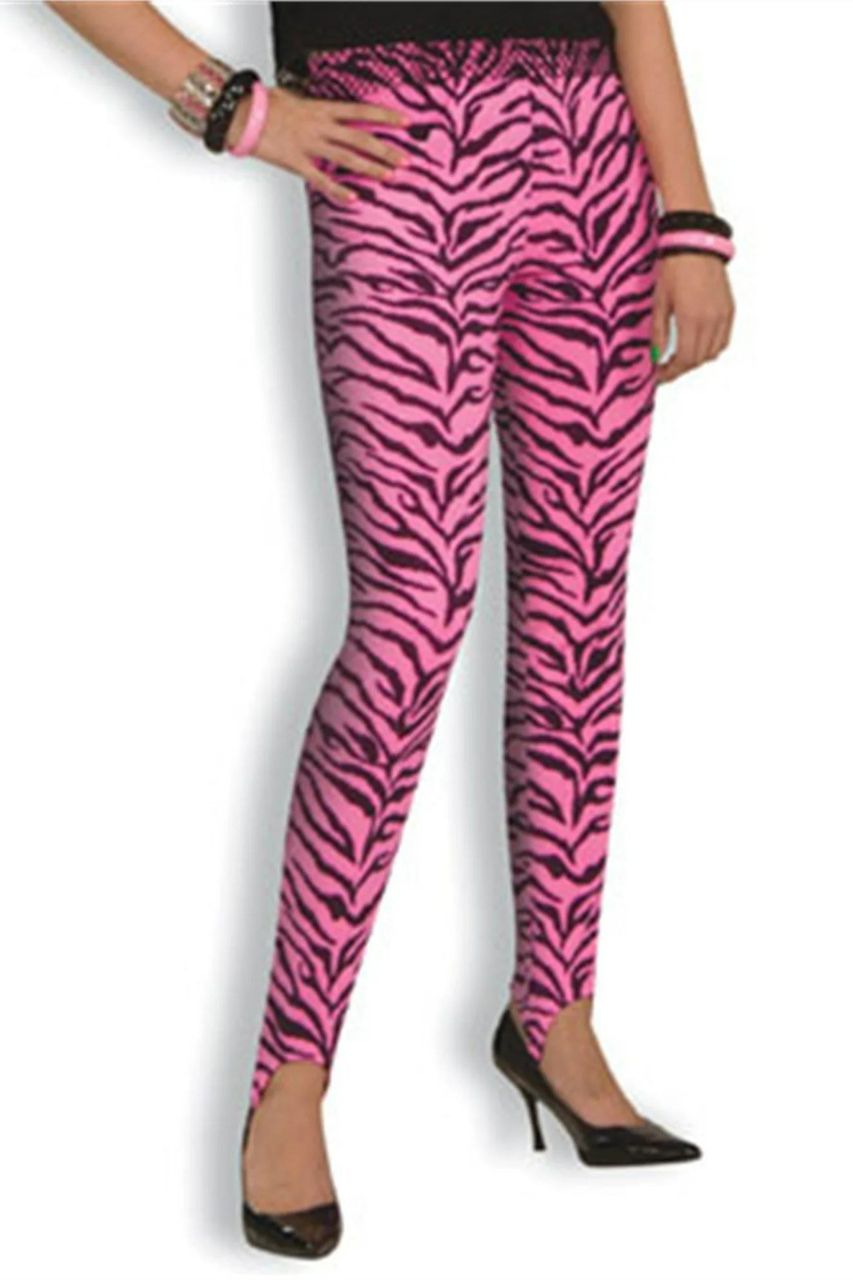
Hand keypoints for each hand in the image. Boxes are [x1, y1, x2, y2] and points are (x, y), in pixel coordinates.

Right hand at [228, 86, 409, 202]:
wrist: (239, 112)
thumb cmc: (262, 104)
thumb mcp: (292, 98)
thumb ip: (310, 108)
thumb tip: (319, 112)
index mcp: (321, 108)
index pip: (361, 111)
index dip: (385, 116)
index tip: (406, 121)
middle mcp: (320, 125)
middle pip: (361, 138)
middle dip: (386, 150)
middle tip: (406, 160)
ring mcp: (309, 144)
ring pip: (347, 158)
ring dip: (371, 168)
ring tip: (390, 177)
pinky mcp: (295, 162)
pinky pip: (321, 178)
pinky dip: (338, 190)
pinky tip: (354, 199)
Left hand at [651, 253, 735, 384]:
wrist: (696, 242)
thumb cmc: (675, 267)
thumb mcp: (659, 302)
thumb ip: (658, 333)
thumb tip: (655, 356)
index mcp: (692, 320)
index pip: (684, 360)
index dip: (671, 372)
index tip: (659, 375)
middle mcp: (712, 320)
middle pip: (699, 359)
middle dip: (681, 368)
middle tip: (666, 368)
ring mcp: (723, 315)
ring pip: (714, 353)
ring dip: (697, 359)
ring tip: (681, 356)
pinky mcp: (730, 309)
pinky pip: (724, 339)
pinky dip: (712, 348)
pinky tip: (698, 344)